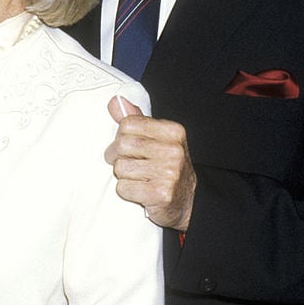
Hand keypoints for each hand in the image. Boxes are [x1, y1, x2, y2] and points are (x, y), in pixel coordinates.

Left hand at [105, 96, 195, 230]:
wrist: (187, 203)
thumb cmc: (166, 168)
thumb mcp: (157, 139)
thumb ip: (136, 120)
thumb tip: (116, 101)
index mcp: (173, 131)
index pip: (128, 124)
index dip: (120, 137)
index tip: (128, 148)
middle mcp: (174, 150)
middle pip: (122, 145)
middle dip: (117, 157)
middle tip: (127, 165)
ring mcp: (169, 173)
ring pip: (120, 168)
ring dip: (123, 176)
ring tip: (137, 179)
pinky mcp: (161, 194)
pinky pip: (123, 187)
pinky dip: (126, 191)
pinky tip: (140, 191)